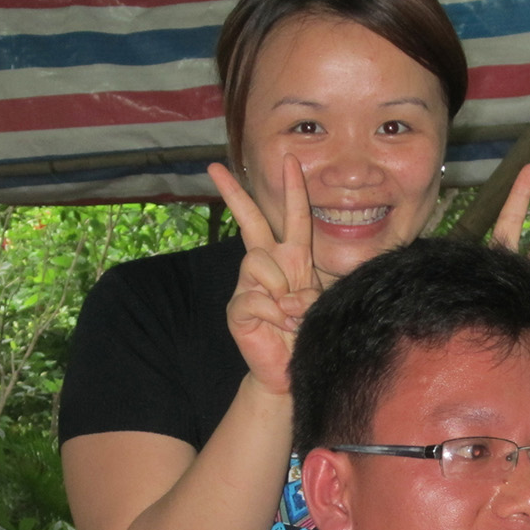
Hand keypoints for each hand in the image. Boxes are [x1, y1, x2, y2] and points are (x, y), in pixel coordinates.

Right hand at [210, 157, 320, 396]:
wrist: (288, 370)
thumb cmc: (305, 333)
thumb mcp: (316, 305)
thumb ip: (307, 291)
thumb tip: (286, 295)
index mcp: (292, 258)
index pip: (293, 217)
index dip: (292, 189)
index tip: (290, 159)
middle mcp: (267, 265)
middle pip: (251, 221)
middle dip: (234, 193)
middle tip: (213, 167)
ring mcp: (249, 285)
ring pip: (258, 262)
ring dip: (280, 287)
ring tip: (290, 313)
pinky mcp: (238, 309)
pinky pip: (256, 299)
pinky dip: (274, 314)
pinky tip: (279, 327)